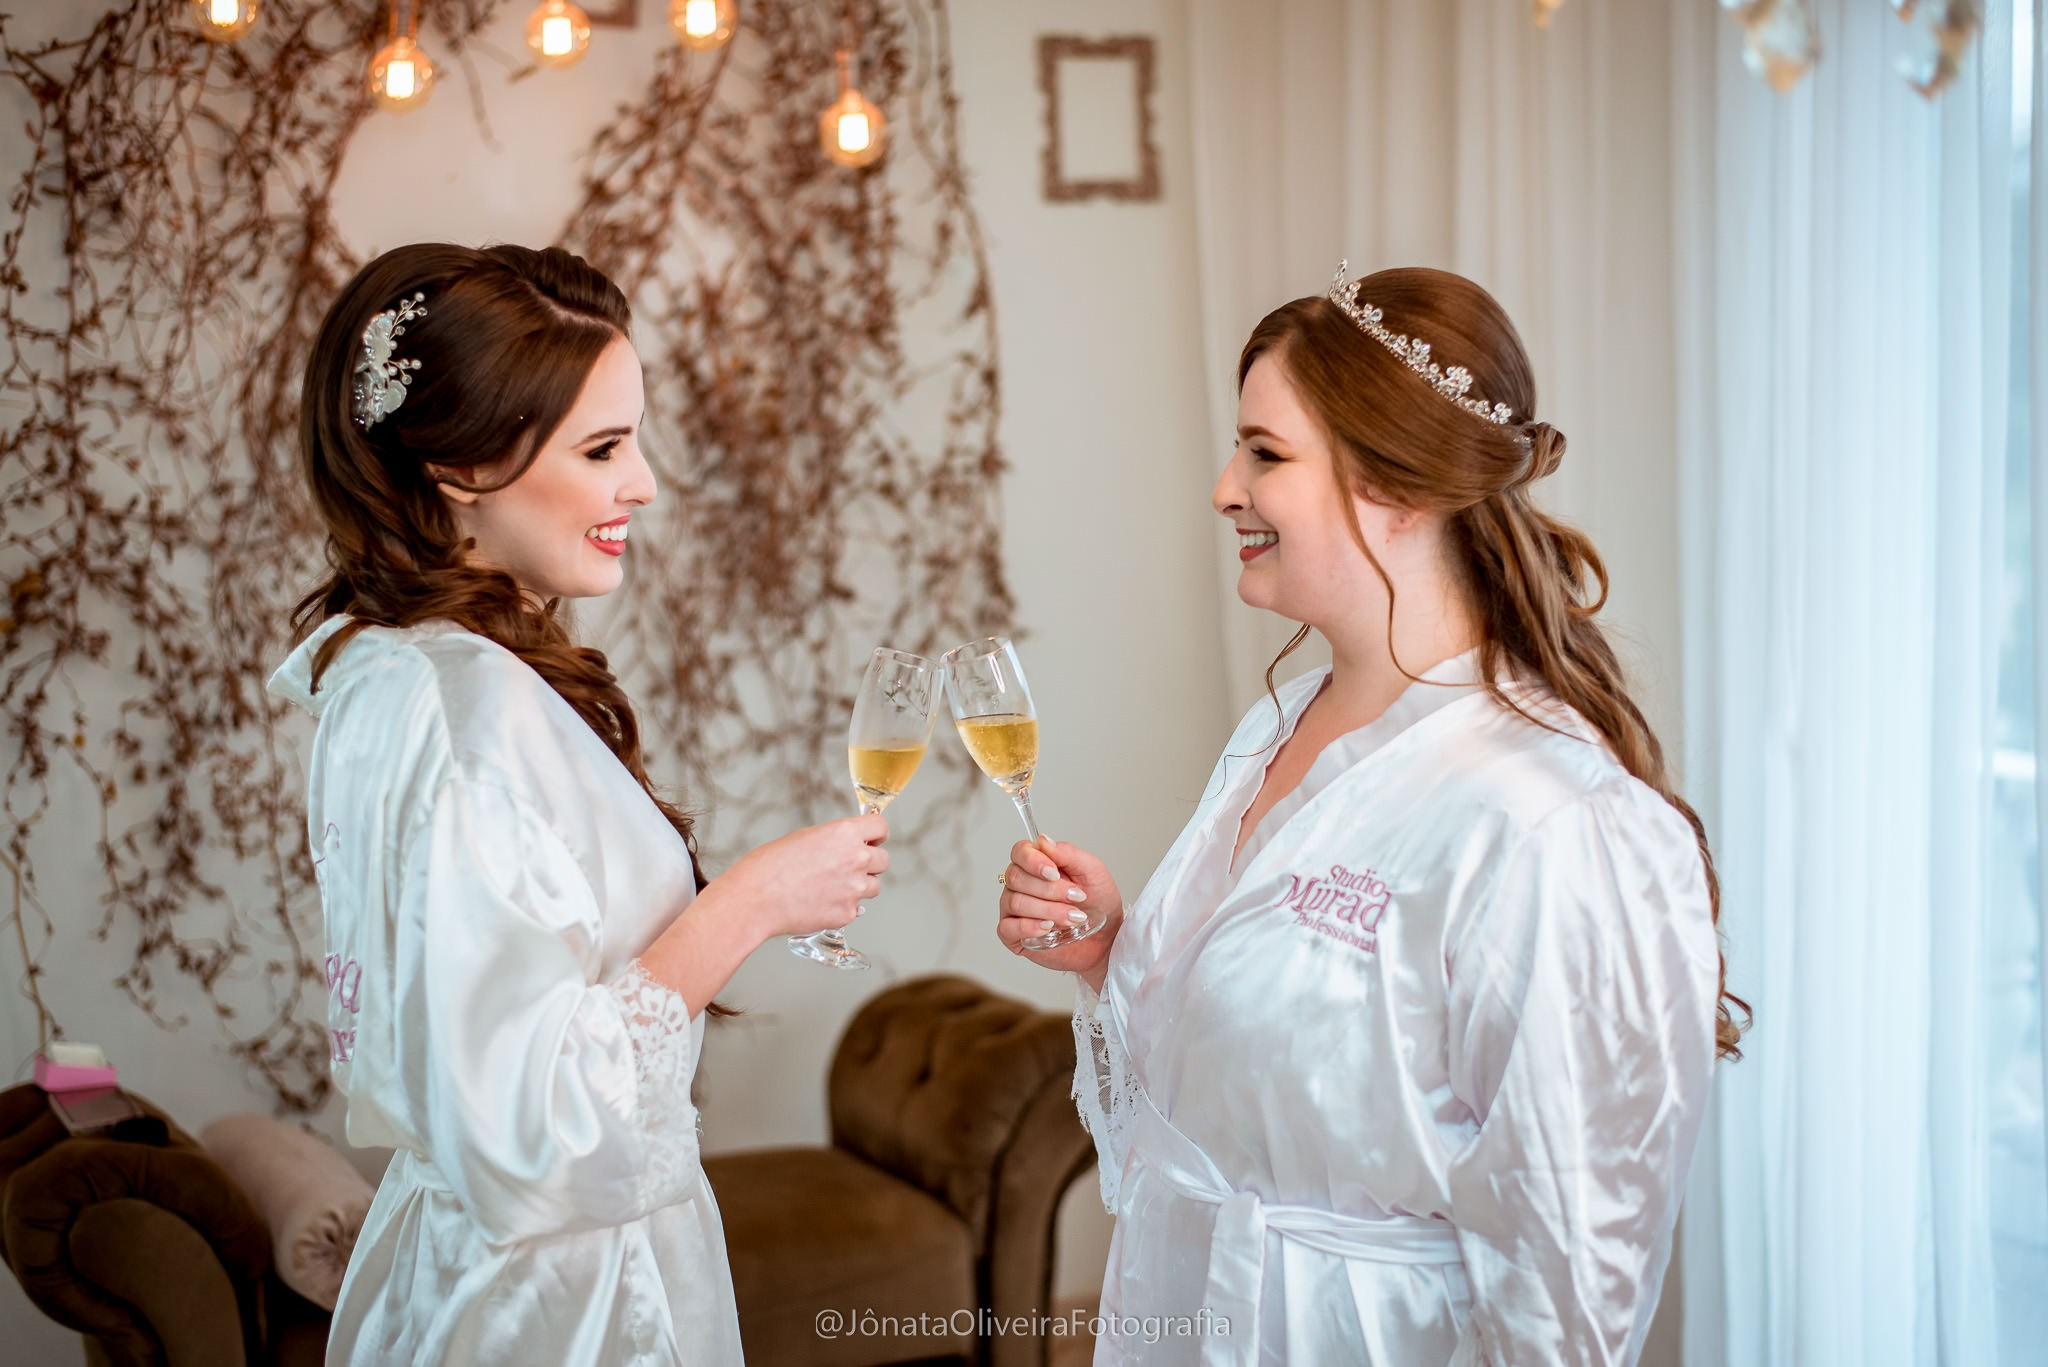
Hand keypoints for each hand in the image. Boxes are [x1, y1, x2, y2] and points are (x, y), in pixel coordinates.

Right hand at [704, 813, 889, 942]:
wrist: (755, 899)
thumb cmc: (769, 866)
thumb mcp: (804, 838)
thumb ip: (834, 841)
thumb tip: (846, 847)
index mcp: (844, 833)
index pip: (881, 827)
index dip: (875, 835)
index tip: (871, 840)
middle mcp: (856, 859)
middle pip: (883, 860)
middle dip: (870, 862)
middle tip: (848, 868)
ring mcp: (854, 889)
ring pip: (874, 887)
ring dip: (859, 886)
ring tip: (831, 887)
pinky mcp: (847, 914)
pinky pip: (855, 909)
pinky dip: (842, 907)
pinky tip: (820, 903)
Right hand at [997, 837, 1121, 978]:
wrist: (1107, 937)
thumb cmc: (1099, 904)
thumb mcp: (1093, 872)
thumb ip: (1068, 853)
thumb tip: (1043, 840)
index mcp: (1037, 865)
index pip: (1020, 852)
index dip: (1033, 861)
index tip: (1054, 873)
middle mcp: (1021, 885)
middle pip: (1016, 877)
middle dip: (1050, 890)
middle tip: (1076, 897)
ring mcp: (1014, 910)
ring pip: (1016, 902)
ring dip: (1048, 910)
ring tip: (1072, 917)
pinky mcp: (1013, 935)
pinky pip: (1007, 928)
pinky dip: (1029, 927)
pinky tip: (1048, 928)